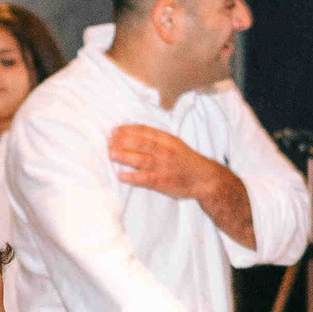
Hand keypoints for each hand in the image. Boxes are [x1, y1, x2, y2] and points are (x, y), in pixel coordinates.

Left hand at [109, 125, 226, 202]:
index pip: (145, 131)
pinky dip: (132, 177)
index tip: (115, 130)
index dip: (128, 129)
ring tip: (110, 153)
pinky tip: (121, 175)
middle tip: (108, 140)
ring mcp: (164, 167)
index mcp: (168, 139)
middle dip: (123, 140)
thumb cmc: (186, 161)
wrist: (204, 178)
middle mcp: (166, 151)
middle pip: (141, 143)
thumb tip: (133, 134)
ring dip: (124, 156)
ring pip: (141, 159)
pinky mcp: (162, 182)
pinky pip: (144, 178)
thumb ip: (157, 139)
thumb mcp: (175, 144)